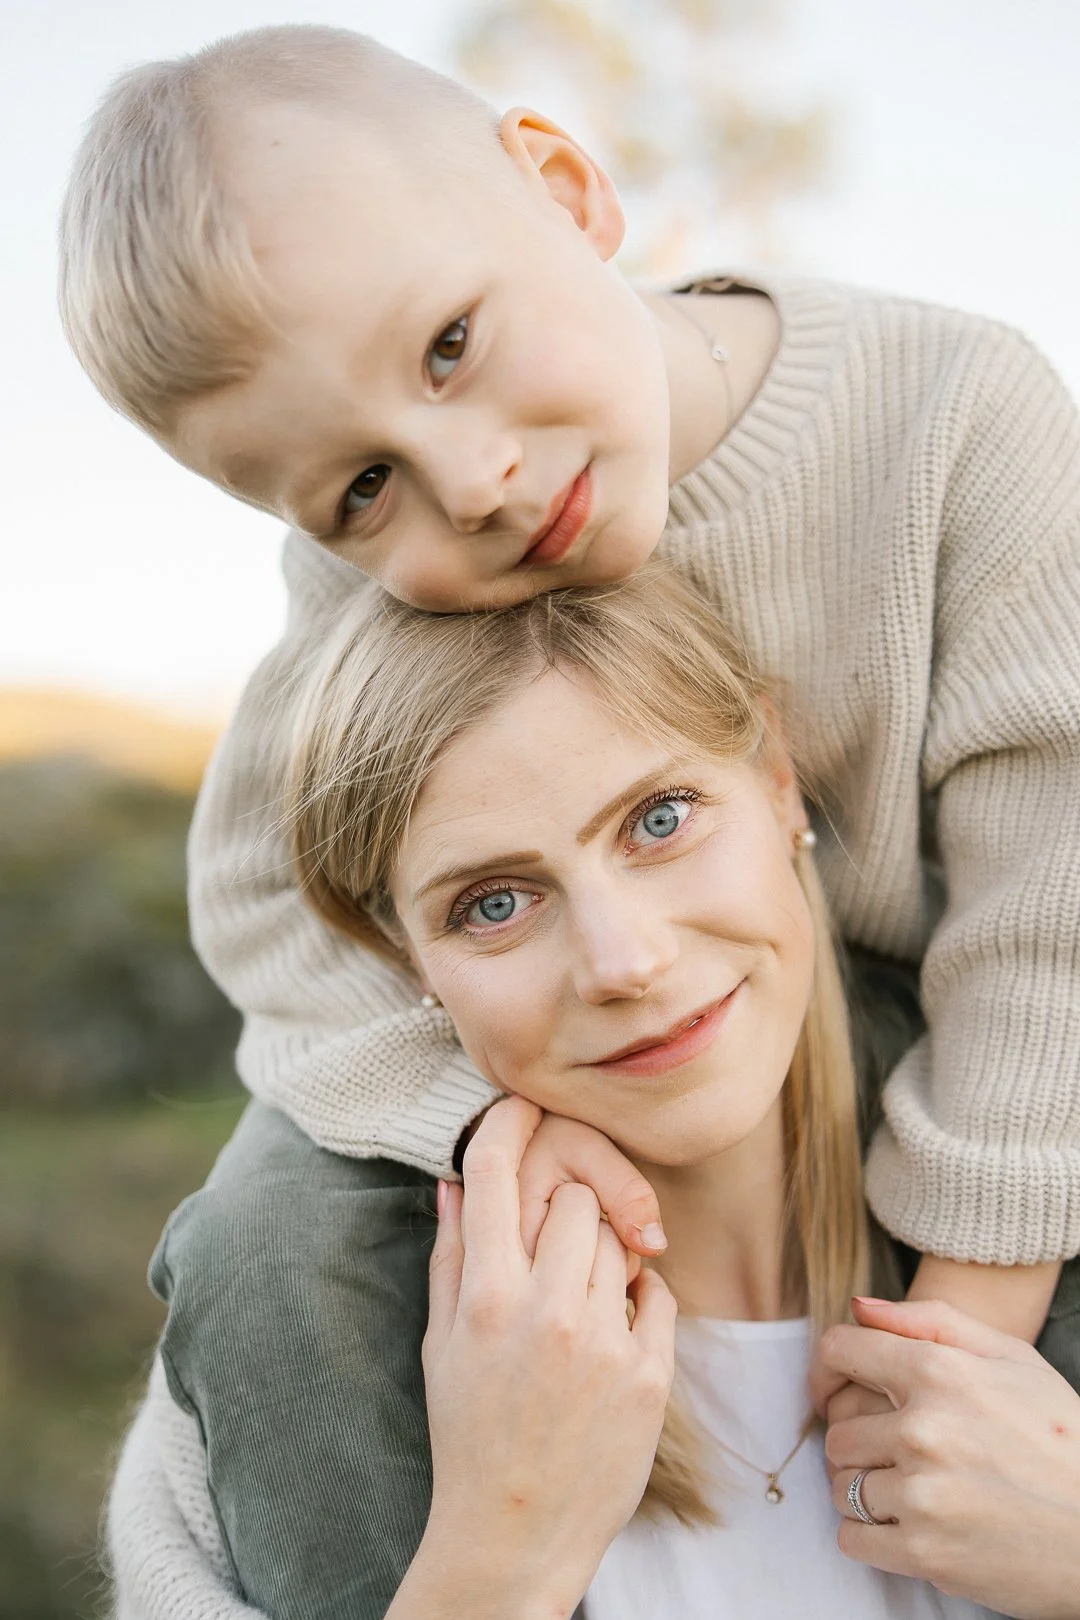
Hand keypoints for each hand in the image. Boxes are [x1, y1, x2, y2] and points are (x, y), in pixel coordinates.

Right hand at [419, 1097, 676, 1617]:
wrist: (515, 1534)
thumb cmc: (468, 1434)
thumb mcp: (440, 1345)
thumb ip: (450, 1256)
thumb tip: (453, 1179)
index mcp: (486, 1298)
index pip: (498, 1173)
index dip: (508, 1123)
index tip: (521, 1107)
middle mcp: (546, 1311)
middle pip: (574, 1194)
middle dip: (565, 1206)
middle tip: (556, 1240)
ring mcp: (603, 1342)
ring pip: (620, 1238)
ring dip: (603, 1252)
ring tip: (579, 1299)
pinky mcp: (650, 1375)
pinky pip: (657, 1292)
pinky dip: (639, 1298)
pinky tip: (612, 1329)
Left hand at [821, 1297, 1079, 1619]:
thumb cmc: (1066, 1441)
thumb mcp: (1013, 1359)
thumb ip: (930, 1321)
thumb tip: (857, 1306)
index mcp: (940, 1371)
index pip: (839, 1352)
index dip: (827, 1371)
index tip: (832, 1392)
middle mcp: (923, 1429)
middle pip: (837, 1429)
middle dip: (859, 1441)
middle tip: (894, 1454)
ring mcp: (922, 1494)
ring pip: (842, 1486)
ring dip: (864, 1490)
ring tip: (908, 1491)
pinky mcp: (926, 1552)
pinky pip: (853, 1538)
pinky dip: (868, 1536)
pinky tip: (904, 1526)